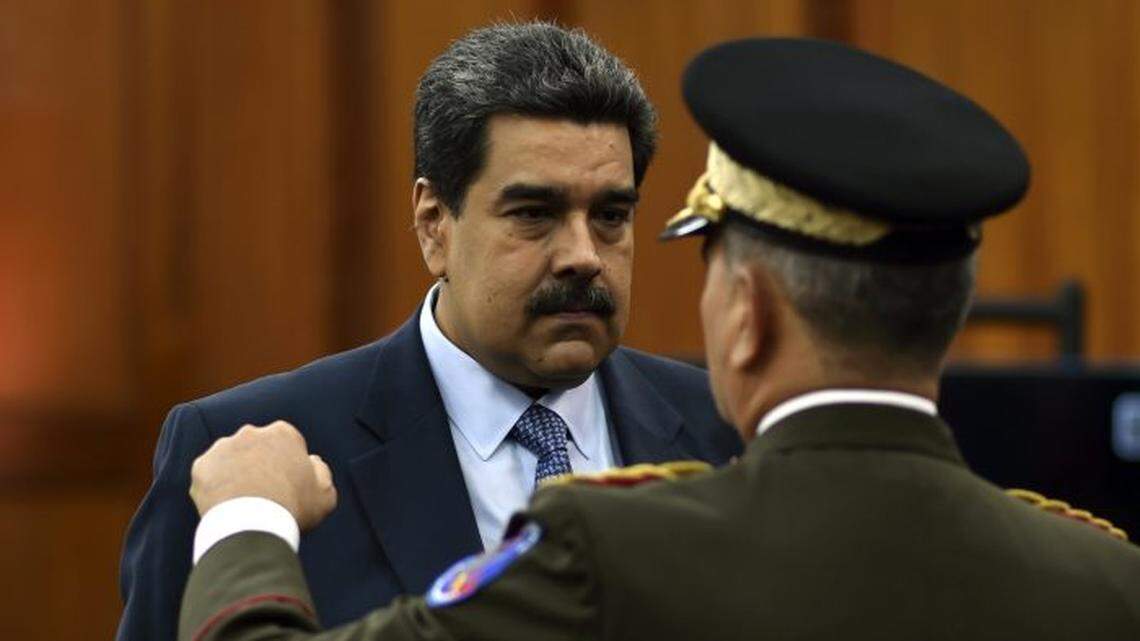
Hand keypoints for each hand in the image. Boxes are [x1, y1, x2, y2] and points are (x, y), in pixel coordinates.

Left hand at [190, 420, 337, 530]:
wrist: (252, 527)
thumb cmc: (293, 510)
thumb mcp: (325, 494)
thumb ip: (321, 472)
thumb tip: (312, 462)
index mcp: (283, 433)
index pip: (285, 443)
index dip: (287, 463)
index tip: (287, 484)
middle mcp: (251, 433)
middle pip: (256, 446)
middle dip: (258, 463)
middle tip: (263, 493)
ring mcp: (223, 448)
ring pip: (230, 458)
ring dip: (235, 473)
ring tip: (242, 502)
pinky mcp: (202, 466)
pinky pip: (209, 475)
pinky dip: (215, 486)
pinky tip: (225, 504)